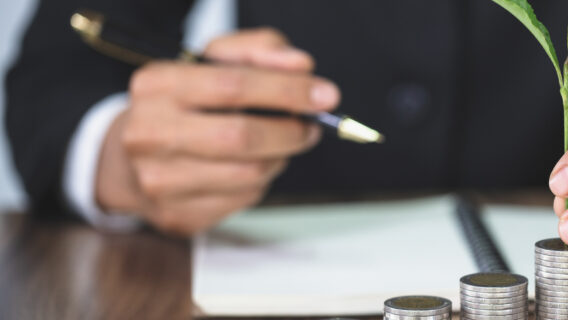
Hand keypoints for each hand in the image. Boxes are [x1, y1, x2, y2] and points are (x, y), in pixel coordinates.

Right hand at [95, 29, 339, 235]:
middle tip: (309, 127)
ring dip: (278, 158)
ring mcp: (158, 180)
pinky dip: (260, 182)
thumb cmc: (184, 104)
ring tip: (277, 145)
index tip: (324, 96)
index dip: (287, 91)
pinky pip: (243, 199)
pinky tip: (249, 168)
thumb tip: (300, 66)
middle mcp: (149, 133)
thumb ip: (259, 51)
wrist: (130, 157)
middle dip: (290, 131)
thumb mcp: (214, 61)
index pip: (234, 86)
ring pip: (249, 174)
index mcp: (157, 85)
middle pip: (242, 136)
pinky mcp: (177, 215)